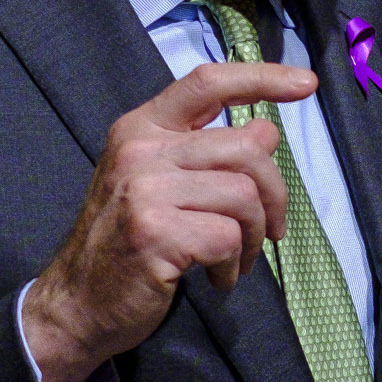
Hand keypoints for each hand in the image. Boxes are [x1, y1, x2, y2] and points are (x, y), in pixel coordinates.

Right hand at [20, 60, 307, 381]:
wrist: (76, 305)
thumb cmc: (125, 243)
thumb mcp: (159, 184)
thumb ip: (207, 154)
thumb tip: (267, 129)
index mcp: (141, 128)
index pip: (208, 82)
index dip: (262, 77)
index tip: (305, 83)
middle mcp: (140, 150)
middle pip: (246, 148)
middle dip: (274, 194)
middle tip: (271, 230)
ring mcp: (145, 191)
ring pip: (244, 195)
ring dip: (256, 236)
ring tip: (239, 260)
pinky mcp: (155, 233)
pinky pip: (229, 237)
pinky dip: (234, 265)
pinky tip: (217, 279)